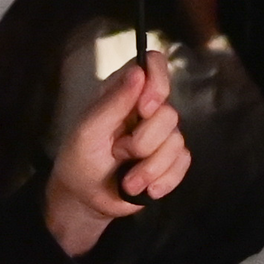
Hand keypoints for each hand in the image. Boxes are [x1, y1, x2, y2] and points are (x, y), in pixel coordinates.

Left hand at [45, 53, 188, 252]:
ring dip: (149, 168)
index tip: (145, 108)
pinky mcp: (171, 160)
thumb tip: (138, 70)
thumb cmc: (80, 159)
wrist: (86, 200)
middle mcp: (146, 109)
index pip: (153, 64)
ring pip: (177, 142)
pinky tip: (146, 190)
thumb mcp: (88, 130)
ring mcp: (161, 135)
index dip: (158, 81)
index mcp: (123, 92)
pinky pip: (183, 163)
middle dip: (143, 143)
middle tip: (118, 153)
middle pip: (169, 113)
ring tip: (127, 180)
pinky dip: (163, 181)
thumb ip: (113, 102)